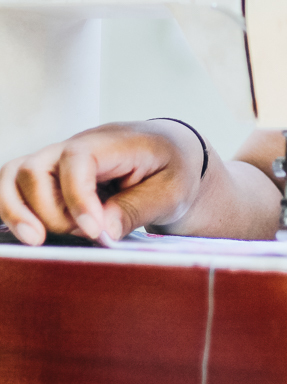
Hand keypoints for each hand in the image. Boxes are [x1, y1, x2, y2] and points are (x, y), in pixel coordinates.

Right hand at [0, 120, 205, 245]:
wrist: (174, 156)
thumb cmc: (174, 169)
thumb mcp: (173, 191)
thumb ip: (137, 208)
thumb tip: (101, 230)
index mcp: (113, 142)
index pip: (77, 159)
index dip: (77, 198)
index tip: (93, 232)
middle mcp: (78, 145)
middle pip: (35, 168)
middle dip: (49, 211)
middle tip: (84, 234)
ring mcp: (60, 160)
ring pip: (14, 175)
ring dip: (17, 211)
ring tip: (39, 241)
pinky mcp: (51, 178)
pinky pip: (15, 187)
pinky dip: (13, 211)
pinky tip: (31, 235)